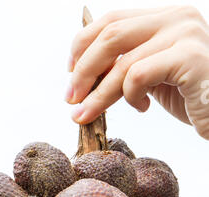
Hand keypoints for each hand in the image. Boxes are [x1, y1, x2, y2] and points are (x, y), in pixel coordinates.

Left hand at [66, 5, 208, 138]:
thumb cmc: (191, 96)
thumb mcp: (155, 75)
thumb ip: (129, 66)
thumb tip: (84, 76)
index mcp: (165, 17)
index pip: (112, 20)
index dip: (83, 44)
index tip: (70, 72)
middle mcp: (176, 18)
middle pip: (111, 36)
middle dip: (83, 70)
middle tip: (70, 99)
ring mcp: (185, 35)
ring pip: (123, 63)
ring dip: (97, 95)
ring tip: (86, 115)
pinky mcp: (190, 58)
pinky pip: (140, 75)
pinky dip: (129, 96)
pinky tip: (141, 108)